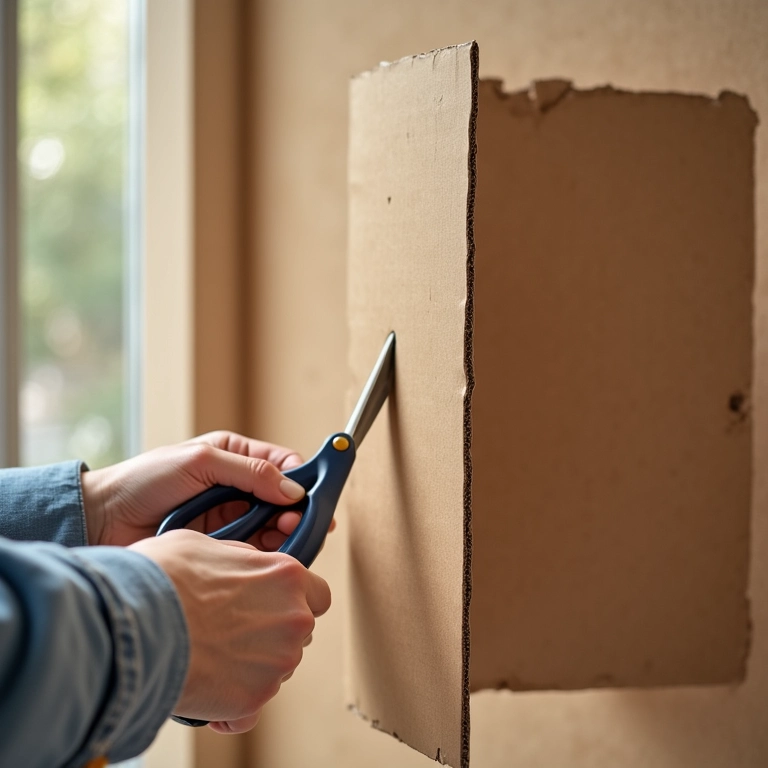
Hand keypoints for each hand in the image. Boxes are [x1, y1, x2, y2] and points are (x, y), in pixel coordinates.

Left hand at [81, 431, 334, 548]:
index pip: (283, 465)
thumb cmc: (143, 481)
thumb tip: (292, 489)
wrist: (102, 520)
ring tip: (284, 539)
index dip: (303, 478)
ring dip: (283, 533)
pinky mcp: (219, 548)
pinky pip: (253, 550)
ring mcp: (229, 519)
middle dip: (296, 511)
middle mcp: (236, 488)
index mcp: (233, 457)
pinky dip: (264, 553)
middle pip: (283, 500)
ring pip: (272, 527)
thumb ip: (250, 472)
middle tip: (301, 523)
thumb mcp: (200, 460)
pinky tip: (267, 556)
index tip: (318, 491)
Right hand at [130, 530, 331, 732]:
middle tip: (232, 632)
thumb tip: (245, 565)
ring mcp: (277, 661)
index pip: (318, 594)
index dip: (296, 600)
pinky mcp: (253, 699)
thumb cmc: (163, 577)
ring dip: (251, 666)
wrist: (131, 624)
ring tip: (210, 659)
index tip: (274, 604)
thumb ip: (239, 559)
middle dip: (271, 633)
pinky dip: (234, 707)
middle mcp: (292, 618)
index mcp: (285, 576)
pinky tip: (209, 695)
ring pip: (275, 668)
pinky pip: (251, 709)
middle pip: (297, 632)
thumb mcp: (204, 544)